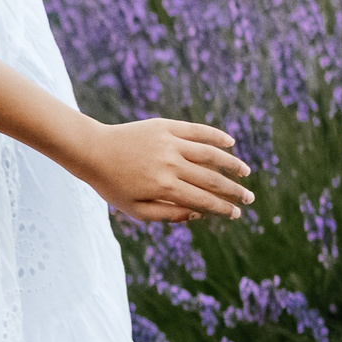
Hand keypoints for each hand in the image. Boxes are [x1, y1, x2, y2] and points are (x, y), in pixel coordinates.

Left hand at [76, 118, 253, 221]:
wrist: (93, 151)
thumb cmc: (112, 184)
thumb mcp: (135, 209)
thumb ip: (167, 215)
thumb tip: (199, 215)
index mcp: (164, 188)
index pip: (203, 200)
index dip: (223, 208)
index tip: (236, 214)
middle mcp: (171, 165)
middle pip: (212, 179)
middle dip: (234, 191)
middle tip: (249, 198)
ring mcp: (170, 144)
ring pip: (210, 154)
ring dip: (231, 164)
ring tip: (244, 172)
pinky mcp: (166, 127)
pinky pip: (197, 130)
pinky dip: (216, 136)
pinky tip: (230, 142)